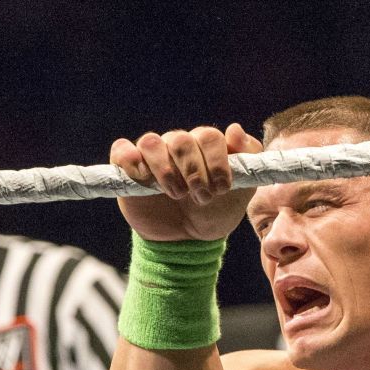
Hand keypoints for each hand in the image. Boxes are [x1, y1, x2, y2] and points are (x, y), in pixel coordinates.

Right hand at [110, 123, 261, 242]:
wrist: (188, 240)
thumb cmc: (216, 211)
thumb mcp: (242, 190)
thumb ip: (247, 158)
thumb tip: (234, 129)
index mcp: (205, 145)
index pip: (209, 136)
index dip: (216, 162)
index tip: (222, 189)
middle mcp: (177, 144)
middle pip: (181, 140)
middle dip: (194, 172)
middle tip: (201, 198)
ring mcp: (152, 155)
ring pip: (152, 143)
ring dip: (165, 171)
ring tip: (176, 194)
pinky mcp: (128, 169)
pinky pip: (122, 150)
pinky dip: (130, 159)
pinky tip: (142, 177)